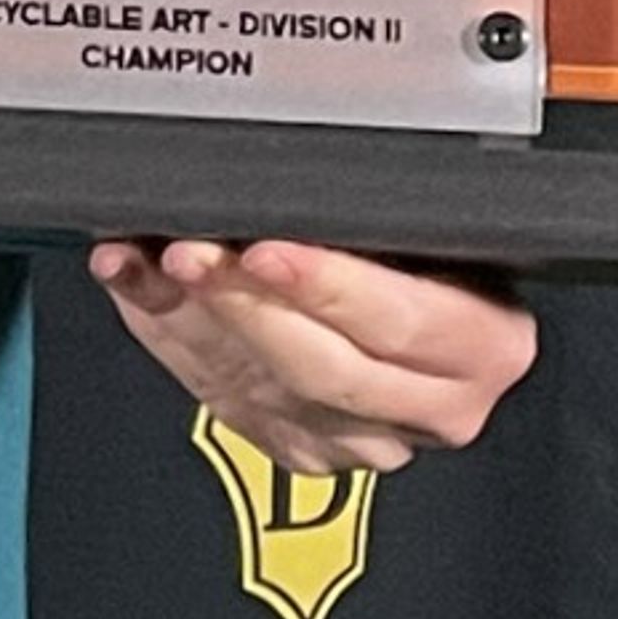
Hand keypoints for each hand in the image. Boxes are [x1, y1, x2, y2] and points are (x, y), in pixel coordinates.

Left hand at [86, 236, 534, 473]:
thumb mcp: (427, 217)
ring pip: (265, 390)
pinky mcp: (305, 446)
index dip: (328, 287)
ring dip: (191, 319)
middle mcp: (435, 405)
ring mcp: (367, 437)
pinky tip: (133, 281)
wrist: (400, 296)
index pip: (402, 322)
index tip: (264, 248)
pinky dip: (165, 332)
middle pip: (325, 368)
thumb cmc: (426, 246)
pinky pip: (222, 397)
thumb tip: (297, 172)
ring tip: (147, 261)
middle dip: (244, 303)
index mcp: (484, 344)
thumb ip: (385, 209)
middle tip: (190, 251)